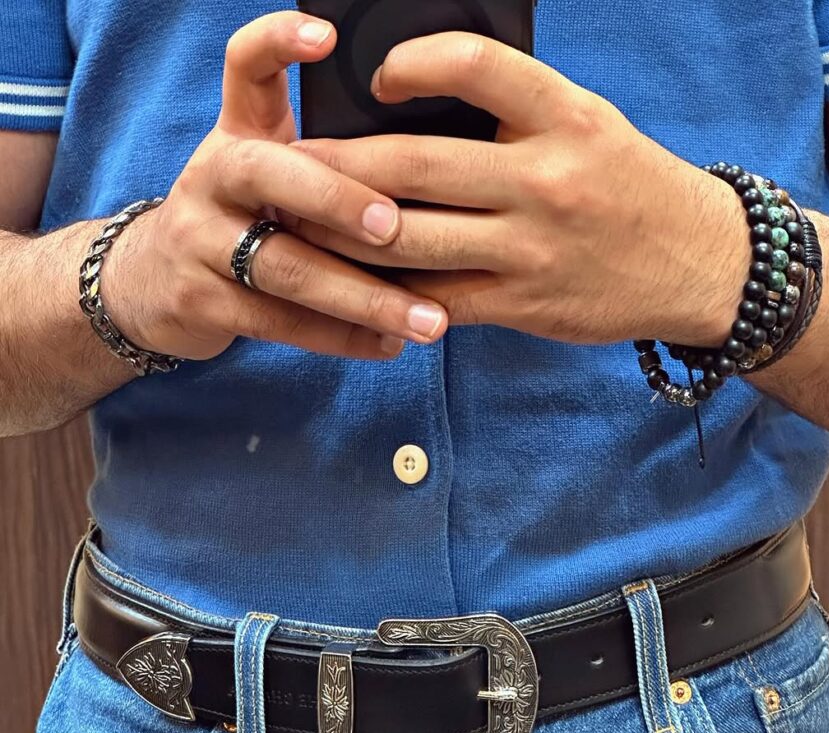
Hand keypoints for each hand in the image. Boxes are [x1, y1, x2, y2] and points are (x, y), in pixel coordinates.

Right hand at [101, 12, 448, 362]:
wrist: (148, 283)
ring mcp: (199, 241)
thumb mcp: (262, 174)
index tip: (328, 36)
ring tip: (426, 321)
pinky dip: (340, 338)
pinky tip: (388, 345)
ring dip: (363, 298)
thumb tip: (425, 172)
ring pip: (286, 267)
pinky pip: (280, 323)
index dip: (278, 42)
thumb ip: (320, 164)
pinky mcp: (201, 301)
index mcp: (237, 135)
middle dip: (335, 198)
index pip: (245, 67)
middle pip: (268, 172)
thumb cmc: (237, 222)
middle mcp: (213, 176)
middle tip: (392, 224)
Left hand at [294, 32, 748, 347]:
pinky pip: (438, 298)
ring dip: (344, 235)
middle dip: (339, 167)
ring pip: (413, 240)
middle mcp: (545, 180)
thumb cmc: (633, 188)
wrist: (699, 263)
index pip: (476, 65)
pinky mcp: (522, 304)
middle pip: (416, 165)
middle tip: (292, 164)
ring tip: (302, 225)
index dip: (414, 61)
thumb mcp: (590, 126)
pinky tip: (357, 282)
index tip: (379, 76)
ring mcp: (531, 248)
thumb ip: (518, 113)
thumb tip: (422, 109)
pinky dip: (392, 292)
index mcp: (565, 117)